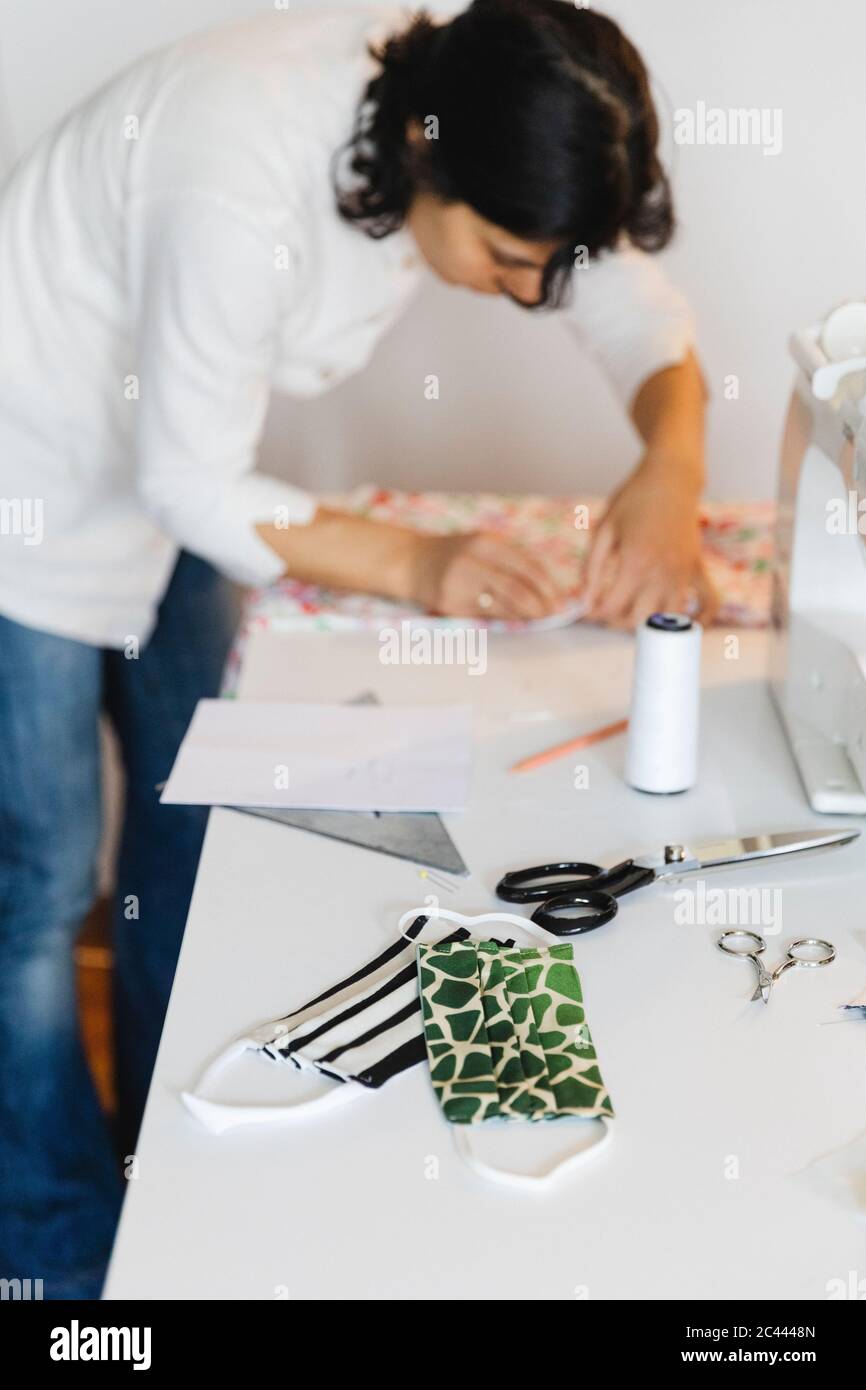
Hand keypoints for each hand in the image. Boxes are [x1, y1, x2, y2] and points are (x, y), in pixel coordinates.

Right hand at [410, 531, 564, 619]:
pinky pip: (485, 615)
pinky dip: (504, 618)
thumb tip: (545, 585)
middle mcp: (472, 561)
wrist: (412, 562)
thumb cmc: (455, 553)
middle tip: (551, 614)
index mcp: (486, 542)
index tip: (559, 599)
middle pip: (517, 589)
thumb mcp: (482, 544)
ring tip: (538, 618)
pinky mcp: (450, 603)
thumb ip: (511, 560)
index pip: (527, 567)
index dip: (547, 586)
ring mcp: (459, 584)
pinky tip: (515, 619)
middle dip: (539, 605)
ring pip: (503, 606)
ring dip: (524, 615)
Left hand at [582, 459, 717, 628]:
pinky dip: (699, 619)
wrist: (671, 478)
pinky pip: (709, 603)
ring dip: (648, 622)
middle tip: (608, 607)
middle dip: (617, 620)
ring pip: (667, 619)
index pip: (611, 608)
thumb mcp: (604, 530)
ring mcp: (684, 573)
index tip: (589, 607)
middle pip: (637, 621)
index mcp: (634, 563)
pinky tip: (684, 623)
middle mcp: (662, 573)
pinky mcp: (698, 569)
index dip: (594, 613)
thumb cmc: (634, 499)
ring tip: (634, 609)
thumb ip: (592, 568)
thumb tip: (585, 600)